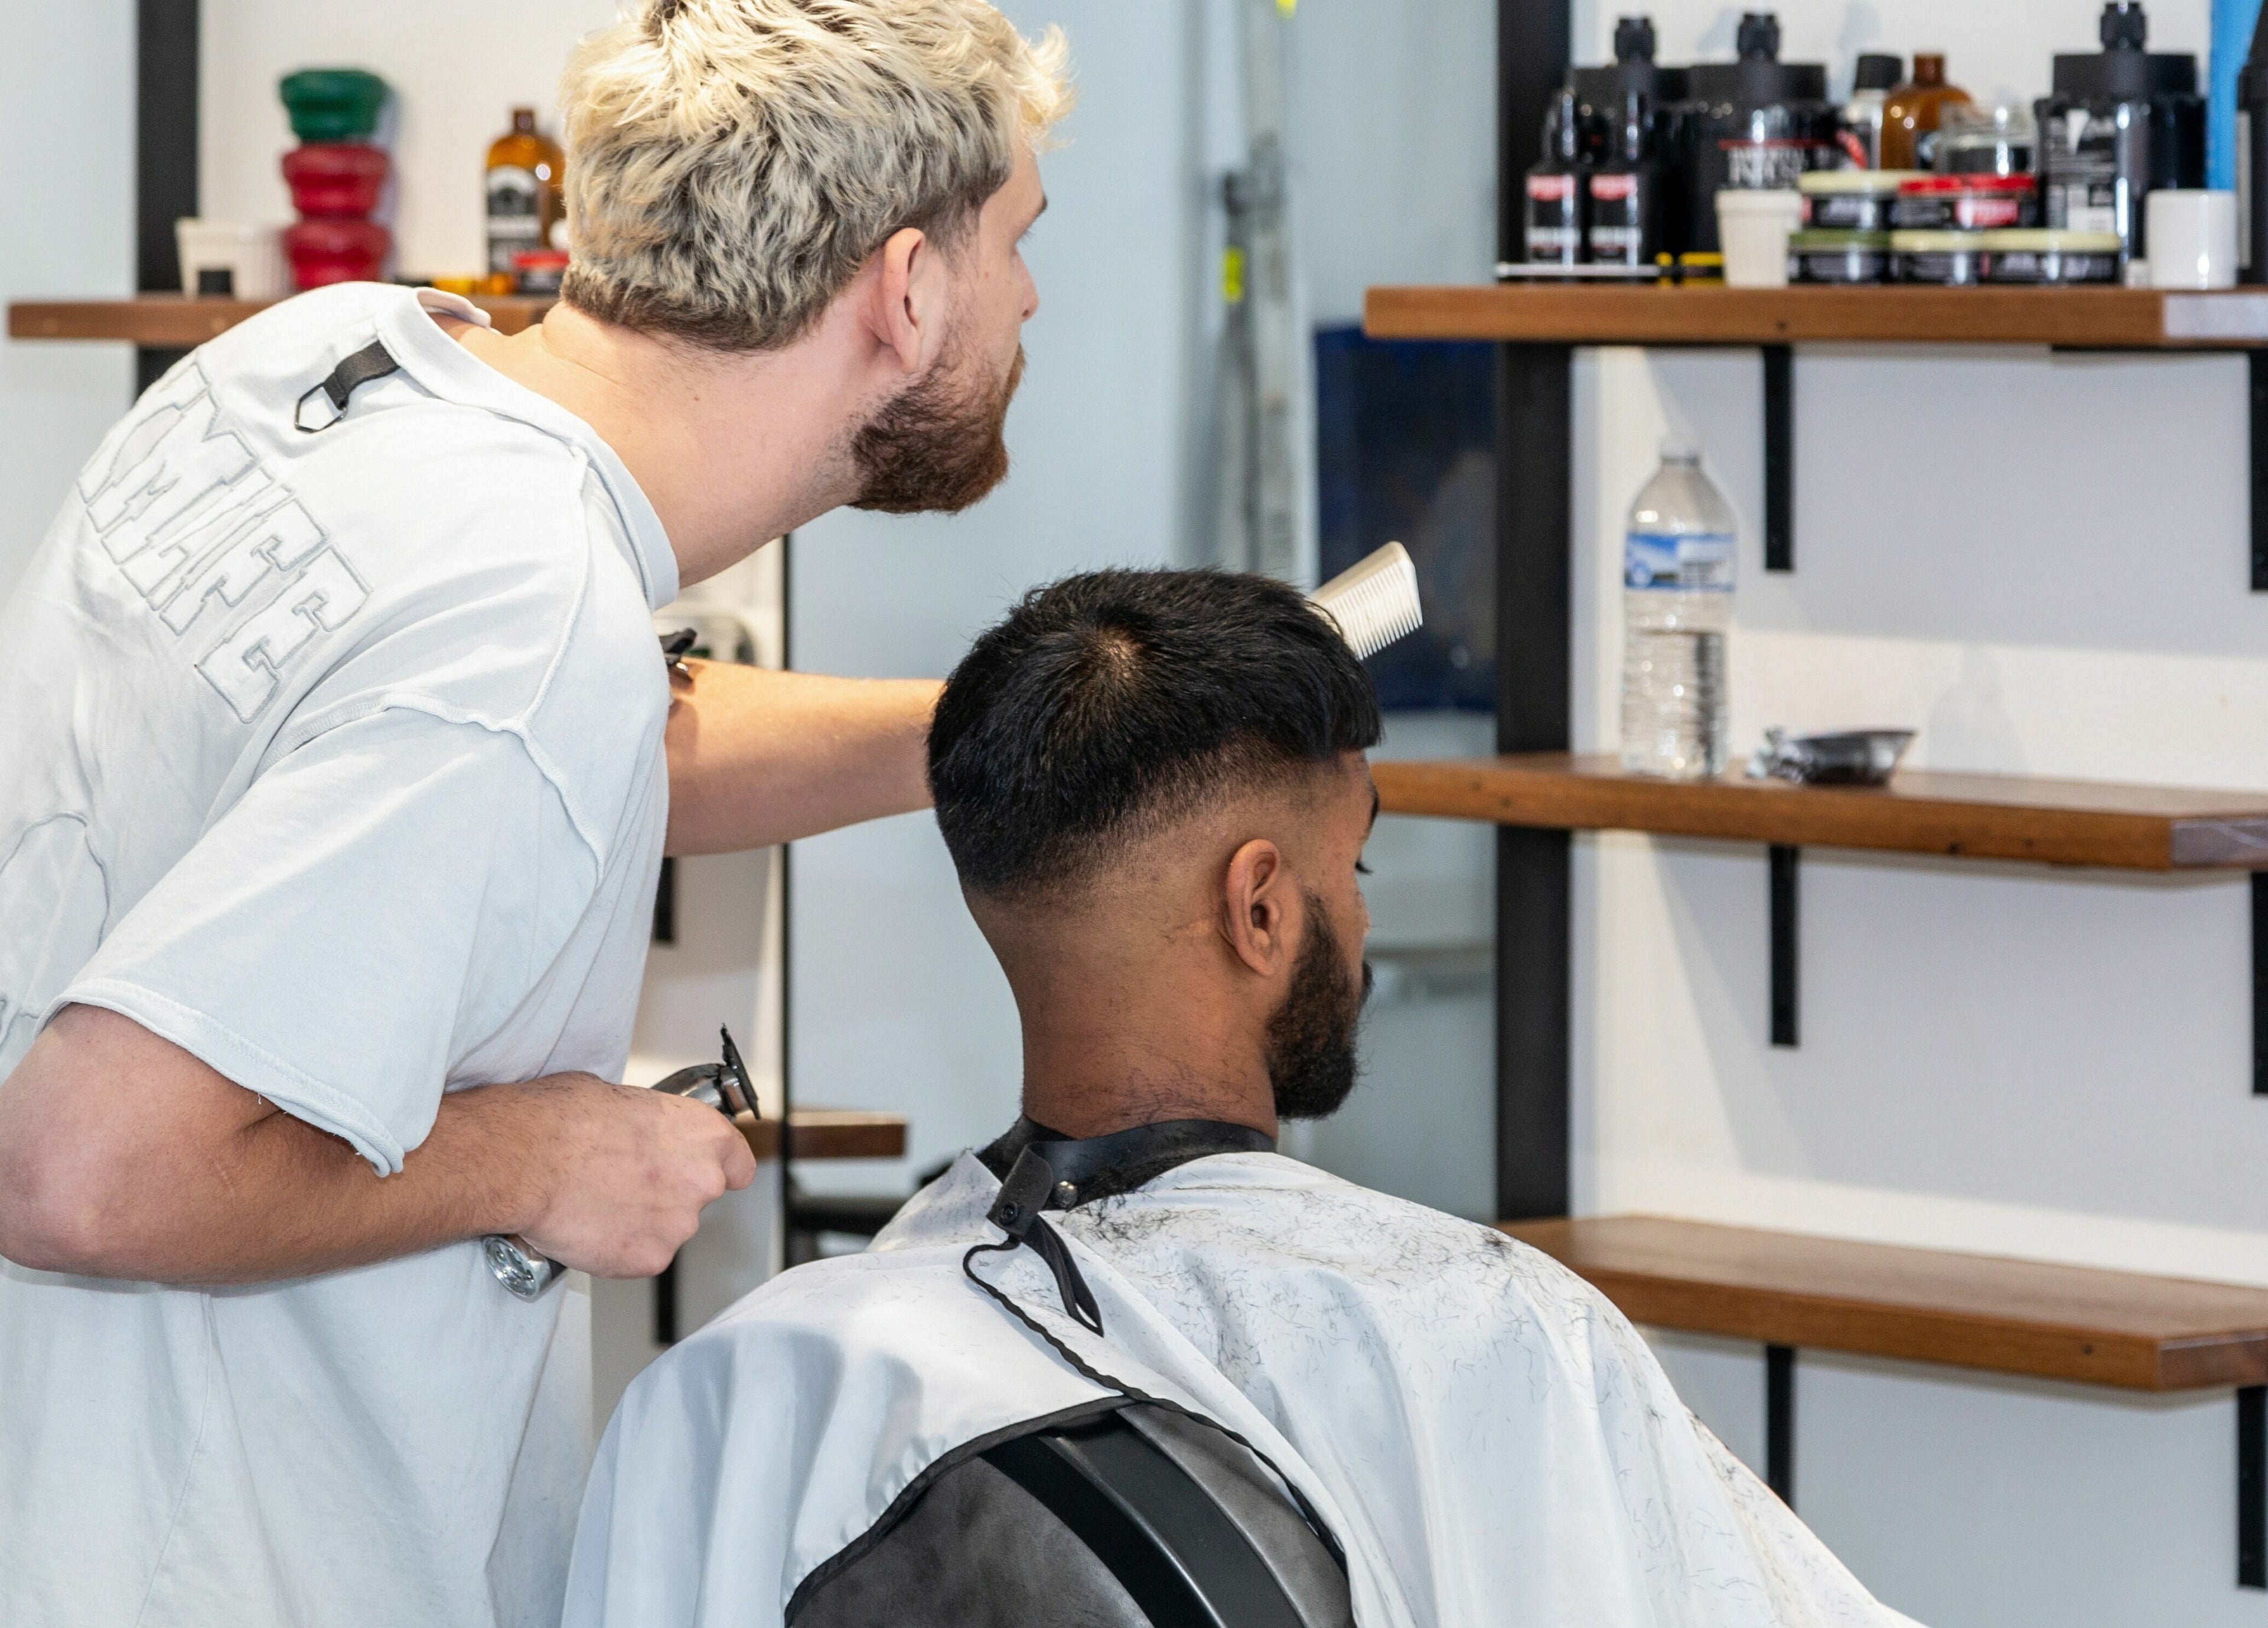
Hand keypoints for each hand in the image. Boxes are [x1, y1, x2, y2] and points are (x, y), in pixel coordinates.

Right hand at [506, 1074, 757, 1277]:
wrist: (526, 1159)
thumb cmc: (564, 1119)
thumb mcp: (621, 1098)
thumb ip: (650, 1125)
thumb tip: (639, 1131)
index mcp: (705, 1135)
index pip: (739, 1166)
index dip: (717, 1170)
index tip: (698, 1172)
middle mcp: (703, 1182)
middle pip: (697, 1198)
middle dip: (667, 1195)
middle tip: (624, 1185)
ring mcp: (677, 1226)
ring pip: (666, 1230)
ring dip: (641, 1223)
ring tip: (597, 1203)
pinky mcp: (648, 1260)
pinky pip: (638, 1257)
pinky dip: (617, 1249)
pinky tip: (589, 1227)